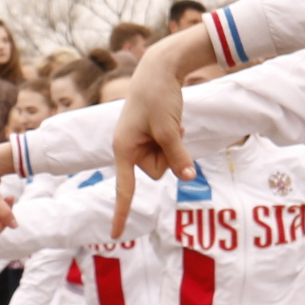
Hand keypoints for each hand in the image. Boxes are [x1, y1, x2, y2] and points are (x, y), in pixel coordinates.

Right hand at [112, 33, 196, 237]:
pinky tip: (177, 121)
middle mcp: (128, 148)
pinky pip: (168, 148)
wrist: (160, 68)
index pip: (124, 189)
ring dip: (174, 145)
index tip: (116, 236)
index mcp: (124, 149)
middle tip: (171, 130)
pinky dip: (176, 138)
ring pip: (165, 161)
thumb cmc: (158, 96)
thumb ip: (177, 156)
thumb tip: (188, 178)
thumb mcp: (169, 129)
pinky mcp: (150, 134)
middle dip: (169, 155)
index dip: (121, 213)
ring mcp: (139, 141)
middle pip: (156, 171)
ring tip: (172, 122)